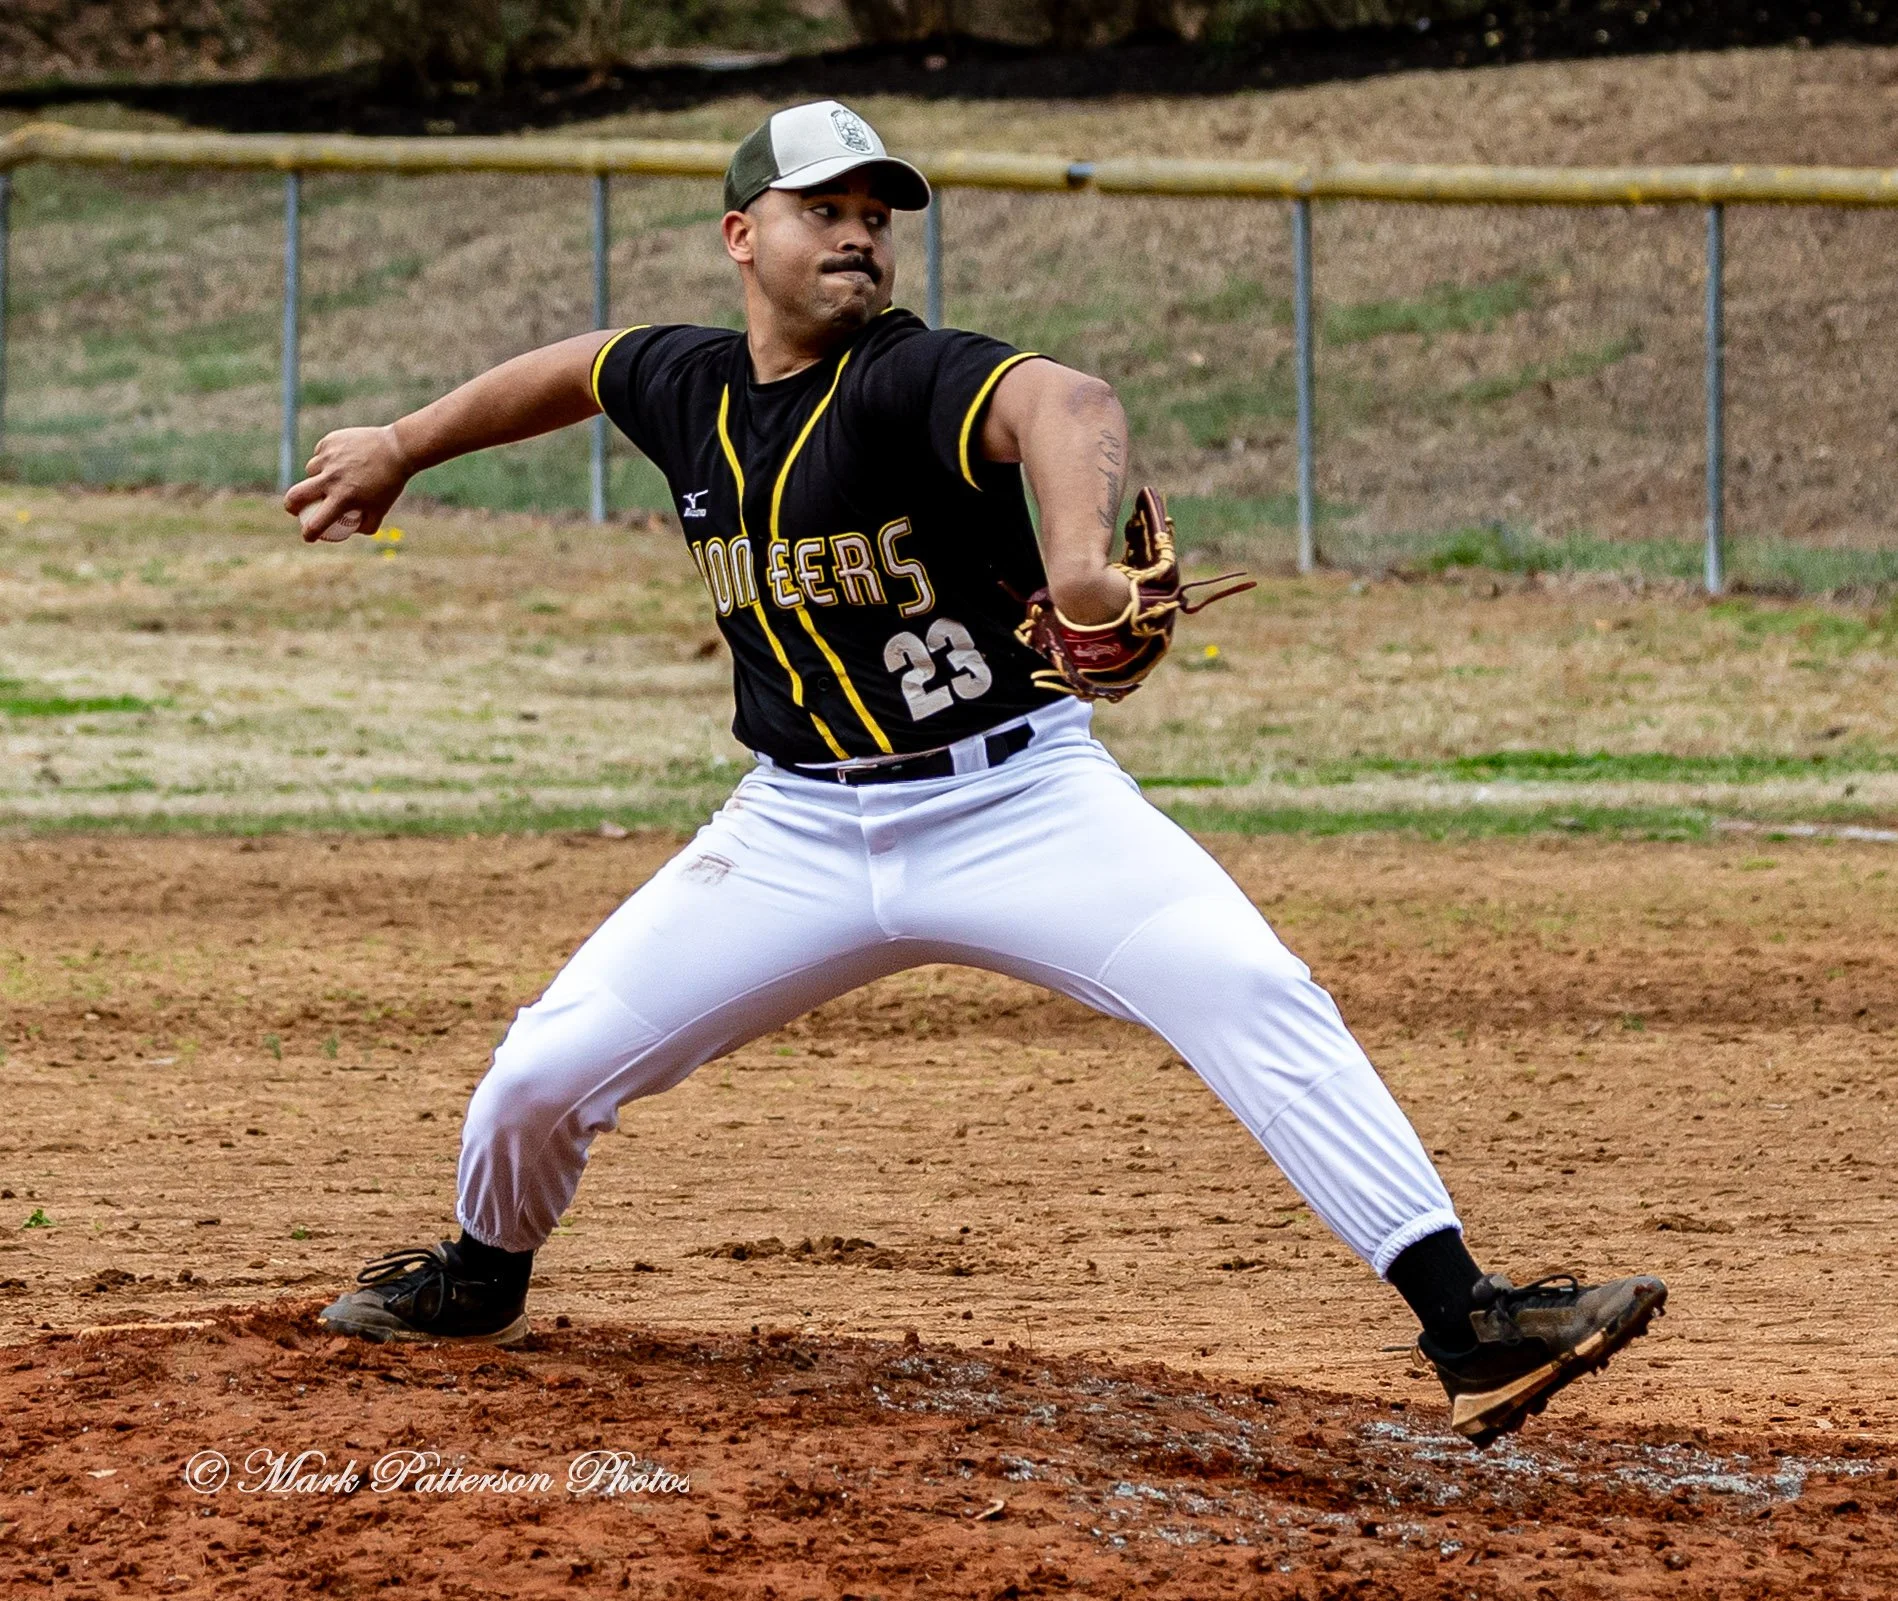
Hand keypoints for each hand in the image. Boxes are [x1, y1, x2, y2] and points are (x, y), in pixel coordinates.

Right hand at [284, 424, 409, 542]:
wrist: (398, 449)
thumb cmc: (390, 483)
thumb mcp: (382, 509)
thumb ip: (367, 526)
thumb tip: (350, 531)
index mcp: (343, 498)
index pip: (316, 523)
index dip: (309, 533)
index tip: (308, 536)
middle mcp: (332, 478)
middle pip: (295, 496)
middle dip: (291, 506)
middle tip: (295, 508)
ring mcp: (329, 459)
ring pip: (310, 471)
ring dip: (314, 478)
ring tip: (329, 478)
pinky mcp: (329, 442)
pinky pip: (320, 454)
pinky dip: (326, 459)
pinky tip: (339, 460)